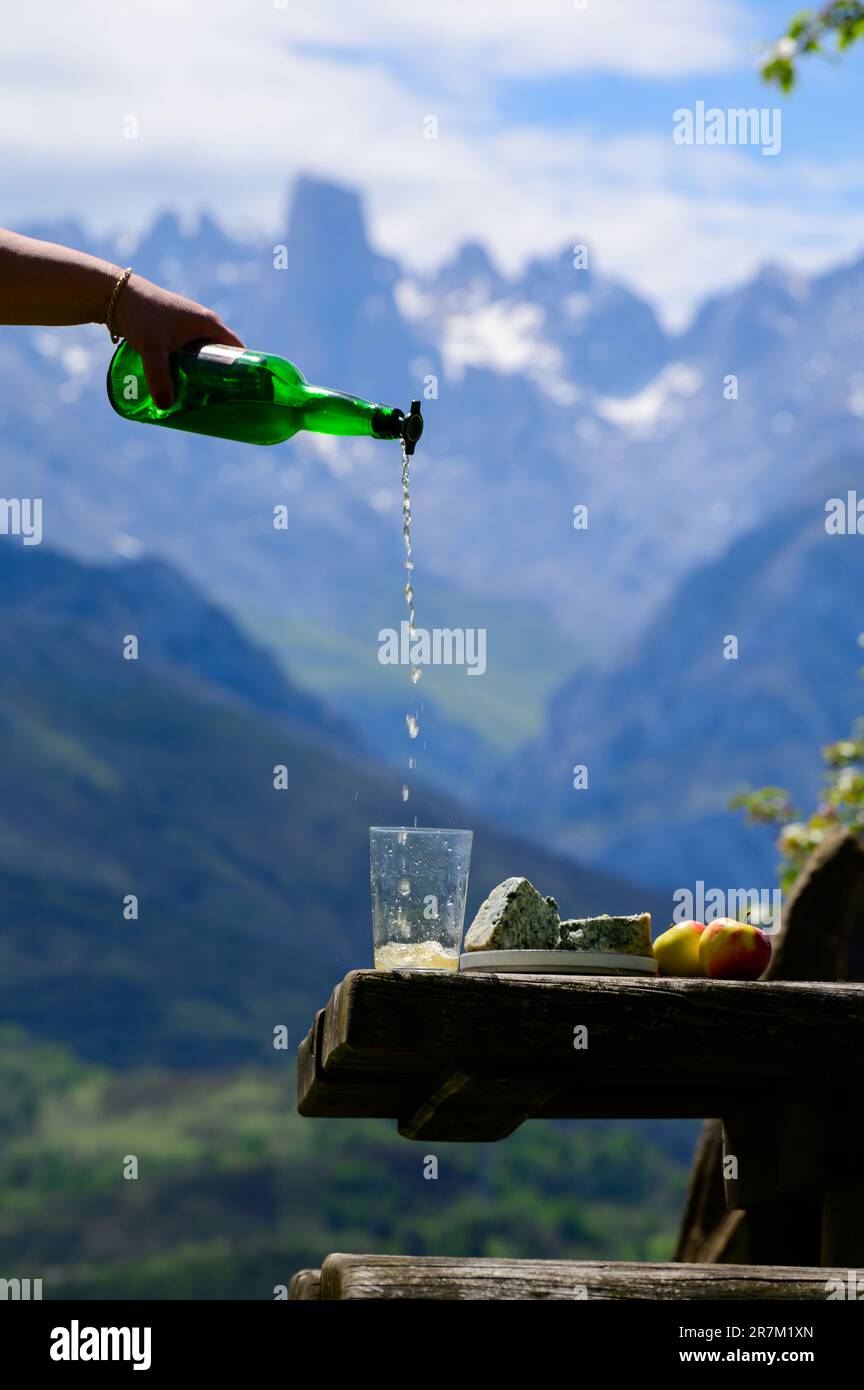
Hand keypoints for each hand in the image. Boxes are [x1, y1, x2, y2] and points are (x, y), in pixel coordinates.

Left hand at [112, 274, 243, 407]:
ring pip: (204, 356)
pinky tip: (182, 384)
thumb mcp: (152, 348)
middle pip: (222, 356)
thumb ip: (159, 377)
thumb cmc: (140, 315)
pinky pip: (190, 353)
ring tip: (200, 399)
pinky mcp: (174, 331)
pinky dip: (190, 368)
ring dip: (204, 375)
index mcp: (210, 324)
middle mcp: (203, 324)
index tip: (242, 395)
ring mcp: (188, 327)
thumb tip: (165, 407)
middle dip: (222, 380)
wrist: (115, 294)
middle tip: (217, 404)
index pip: (238, 351)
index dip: (244, 372)